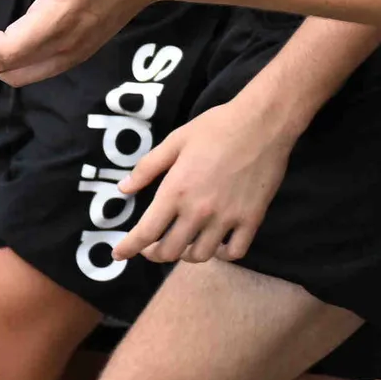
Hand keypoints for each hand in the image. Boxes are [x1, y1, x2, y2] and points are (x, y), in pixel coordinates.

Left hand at [110, 85, 301, 265]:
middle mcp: (198, 211)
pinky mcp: (251, 220)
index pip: (146, 232)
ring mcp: (227, 218)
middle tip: (150, 247)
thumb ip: (147, 168)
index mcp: (175, 191)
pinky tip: (217, 245)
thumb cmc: (215, 128)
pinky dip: (223, 254)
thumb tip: (123, 189)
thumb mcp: (174, 142)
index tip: (118, 254)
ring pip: (201, 255)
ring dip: (186, 254)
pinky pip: (235, 252)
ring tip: (183, 244)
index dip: (129, 248)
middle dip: (154, 254)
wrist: (262, 124)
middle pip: (170, 251)